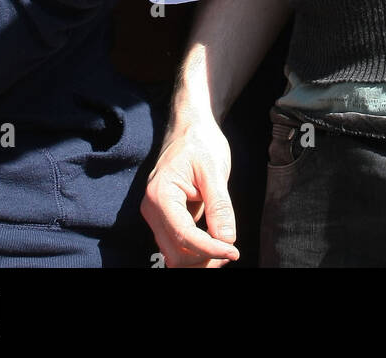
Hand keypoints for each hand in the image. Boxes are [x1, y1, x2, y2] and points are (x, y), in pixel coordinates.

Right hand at [141, 118, 238, 267]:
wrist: (190, 128)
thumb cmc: (201, 142)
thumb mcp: (214, 170)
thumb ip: (219, 205)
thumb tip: (227, 239)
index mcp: (161, 194)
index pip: (184, 235)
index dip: (210, 248)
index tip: (234, 250)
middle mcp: (152, 208)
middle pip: (176, 252)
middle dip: (204, 258)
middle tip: (232, 251)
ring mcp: (155, 215)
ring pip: (174, 254)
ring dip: (200, 259)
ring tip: (226, 248)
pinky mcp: (164, 218)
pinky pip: (176, 245)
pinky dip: (195, 251)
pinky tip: (216, 243)